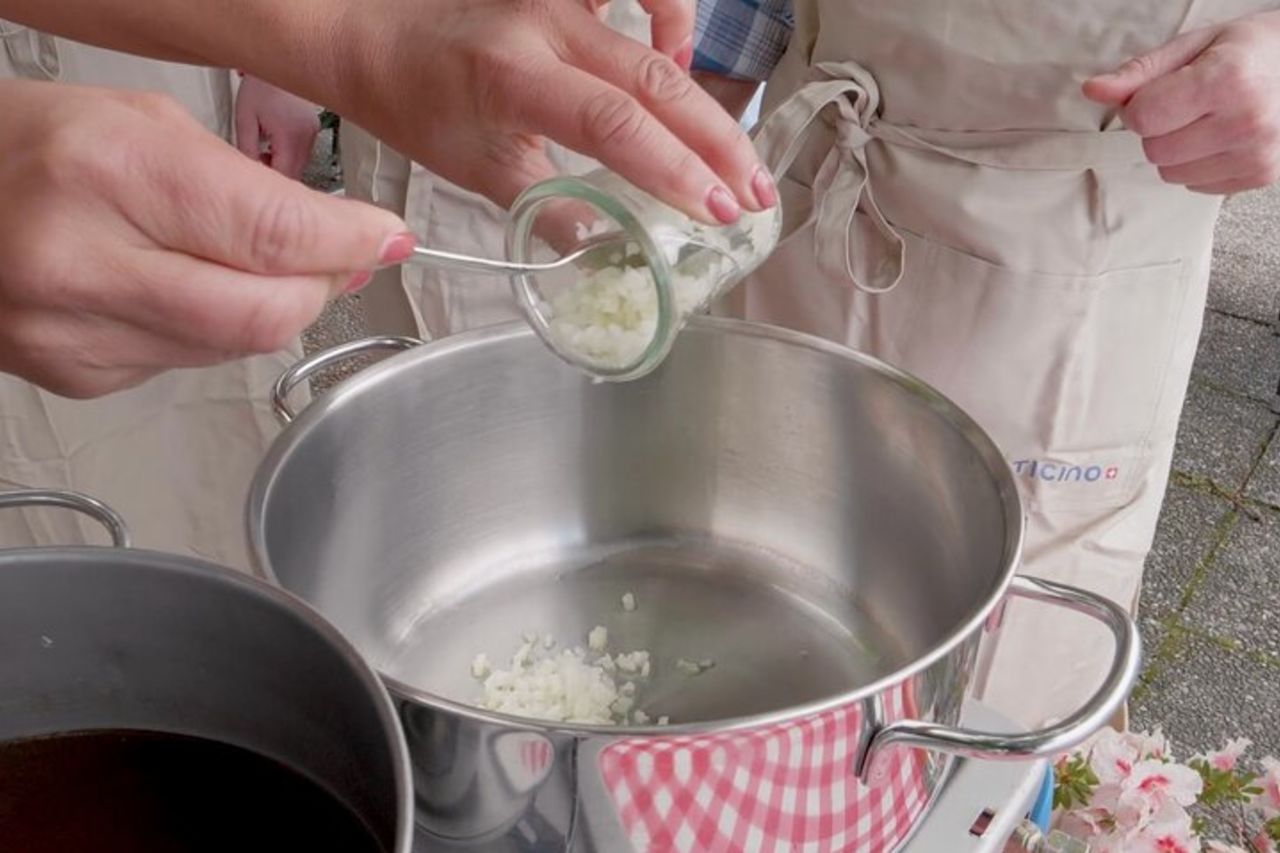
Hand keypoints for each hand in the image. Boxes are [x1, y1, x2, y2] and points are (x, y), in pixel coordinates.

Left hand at [0, 0, 773, 223]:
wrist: (374, 35)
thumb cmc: (415, 103)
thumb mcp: (476, 171)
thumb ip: (547, 210)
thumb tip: (610, 249)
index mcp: (515, 74)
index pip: (615, 124)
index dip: (675, 171)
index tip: (717, 215)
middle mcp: (546, 25)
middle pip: (657, 81)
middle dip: (716, 146)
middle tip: (754, 199)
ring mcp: (560, 1)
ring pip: (659, 41)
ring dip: (707, 100)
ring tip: (735, 156)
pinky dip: (672, 24)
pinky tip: (680, 66)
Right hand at [0, 80, 407, 397]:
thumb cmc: (33, 147)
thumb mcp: (147, 125)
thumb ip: (255, 187)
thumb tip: (350, 242)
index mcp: (109, 172)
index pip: (276, 234)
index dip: (350, 243)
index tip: (386, 238)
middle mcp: (84, 262)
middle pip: (269, 314)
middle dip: (322, 287)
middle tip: (335, 259)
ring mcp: (74, 333)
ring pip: (237, 347)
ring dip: (271, 309)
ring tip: (245, 263)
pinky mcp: (78, 376)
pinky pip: (190, 364)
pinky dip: (213, 332)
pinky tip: (179, 290)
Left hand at [234, 74, 320, 179]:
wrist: (275, 63)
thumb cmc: (259, 85)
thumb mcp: (244, 119)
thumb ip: (246, 149)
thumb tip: (250, 170)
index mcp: (291, 135)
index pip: (284, 173)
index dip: (268, 179)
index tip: (255, 174)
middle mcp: (307, 135)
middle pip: (295, 172)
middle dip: (276, 172)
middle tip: (257, 161)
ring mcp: (313, 132)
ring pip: (301, 164)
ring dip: (283, 163)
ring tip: (265, 148)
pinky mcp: (314, 128)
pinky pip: (303, 151)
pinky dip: (289, 153)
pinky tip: (275, 141)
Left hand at [1084, 11, 1279, 194]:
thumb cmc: (1249, 51)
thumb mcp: (1194, 46)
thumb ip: (1140, 72)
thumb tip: (1094, 90)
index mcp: (1227, 81)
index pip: (1143, 117)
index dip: (1140, 105)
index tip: (1161, 91)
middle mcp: (1246, 122)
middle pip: (1154, 150)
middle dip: (1159, 129)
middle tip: (1191, 104)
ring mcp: (1257, 154)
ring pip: (1170, 173)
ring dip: (1177, 150)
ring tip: (1210, 120)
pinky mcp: (1260, 176)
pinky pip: (1195, 186)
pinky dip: (1199, 165)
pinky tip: (1223, 137)